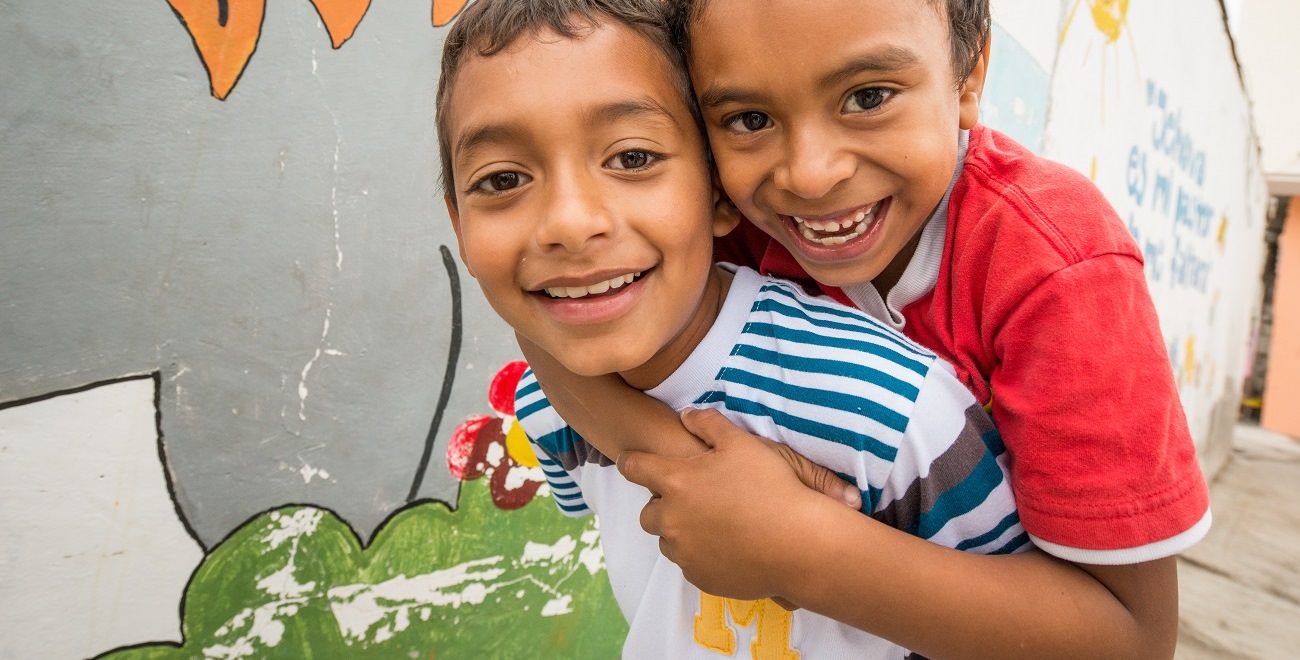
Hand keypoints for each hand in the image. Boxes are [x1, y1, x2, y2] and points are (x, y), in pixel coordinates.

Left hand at [617, 407, 857, 599]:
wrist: (798, 543)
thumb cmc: (771, 488)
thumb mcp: (742, 443)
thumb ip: (709, 425)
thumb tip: (687, 415)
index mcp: (676, 482)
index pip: (634, 468)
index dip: (630, 461)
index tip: (630, 461)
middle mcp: (672, 520)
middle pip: (647, 514)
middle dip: (661, 505)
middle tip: (690, 499)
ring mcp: (685, 552)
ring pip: (668, 542)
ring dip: (680, 532)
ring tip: (713, 523)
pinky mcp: (700, 577)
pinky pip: (690, 565)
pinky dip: (701, 555)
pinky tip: (728, 545)